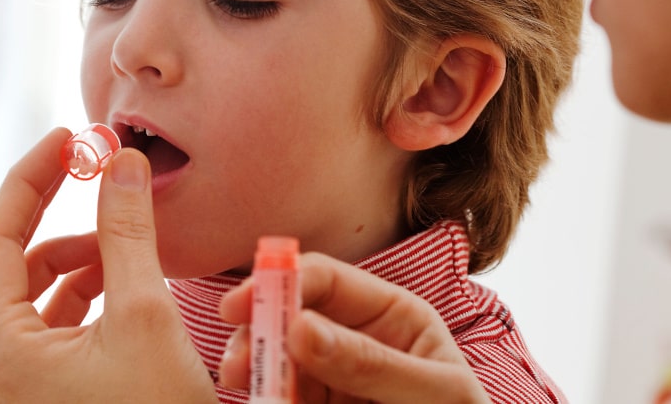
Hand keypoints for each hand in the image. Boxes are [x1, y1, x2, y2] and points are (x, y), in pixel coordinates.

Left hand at [0, 128, 216, 402]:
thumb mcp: (145, 317)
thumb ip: (128, 233)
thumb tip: (120, 164)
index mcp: (2, 351)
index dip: (28, 179)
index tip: (67, 139)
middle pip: (6, 266)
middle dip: (50, 215)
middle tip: (90, 173)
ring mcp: (20, 389)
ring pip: (31, 300)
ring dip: (73, 259)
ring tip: (122, 244)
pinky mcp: (48, 400)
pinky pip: (52, 330)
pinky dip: (83, 297)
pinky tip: (124, 286)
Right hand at [218, 252, 488, 403]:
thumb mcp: (435, 394)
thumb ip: (372, 363)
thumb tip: (300, 328)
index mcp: (391, 314)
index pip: (326, 280)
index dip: (279, 281)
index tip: (240, 305)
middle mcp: (355, 338)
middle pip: (289, 316)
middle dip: (256, 332)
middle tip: (235, 364)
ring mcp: (334, 377)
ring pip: (277, 360)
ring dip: (253, 371)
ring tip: (241, 387)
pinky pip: (283, 397)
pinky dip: (267, 399)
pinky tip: (264, 403)